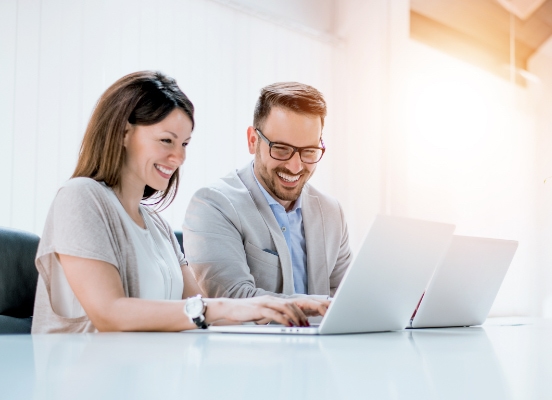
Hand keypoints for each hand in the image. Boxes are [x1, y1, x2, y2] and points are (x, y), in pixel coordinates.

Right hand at [204, 296, 326, 326]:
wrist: (230, 308)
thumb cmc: (246, 312)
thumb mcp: (263, 313)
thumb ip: (274, 315)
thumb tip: (285, 322)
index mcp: (274, 300)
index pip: (293, 302)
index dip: (303, 309)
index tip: (310, 318)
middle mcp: (271, 299)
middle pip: (293, 304)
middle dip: (303, 314)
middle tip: (308, 324)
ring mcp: (265, 303)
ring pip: (286, 307)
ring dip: (295, 317)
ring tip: (301, 325)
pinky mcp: (259, 308)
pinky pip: (274, 313)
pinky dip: (283, 319)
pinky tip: (288, 325)